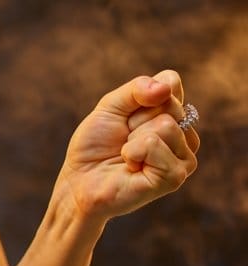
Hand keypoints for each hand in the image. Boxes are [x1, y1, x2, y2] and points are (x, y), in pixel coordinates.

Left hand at [58, 70, 199, 223]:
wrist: (78, 183)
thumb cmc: (95, 146)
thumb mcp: (111, 107)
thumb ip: (137, 89)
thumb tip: (166, 88)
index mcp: (175, 116)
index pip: (170, 82)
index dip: (138, 97)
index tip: (125, 118)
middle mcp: (186, 135)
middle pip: (169, 104)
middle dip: (133, 120)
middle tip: (122, 140)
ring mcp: (185, 157)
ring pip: (165, 125)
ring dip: (132, 139)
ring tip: (126, 155)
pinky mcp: (175, 177)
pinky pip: (153, 145)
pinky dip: (132, 153)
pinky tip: (130, 168)